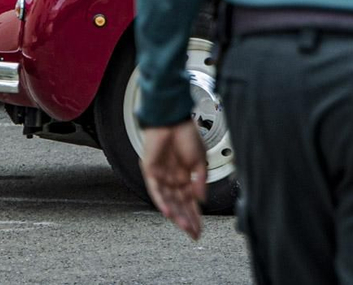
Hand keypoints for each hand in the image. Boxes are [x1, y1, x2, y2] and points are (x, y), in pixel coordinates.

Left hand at [140, 120, 206, 239]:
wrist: (172, 120)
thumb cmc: (186, 134)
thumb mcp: (199, 160)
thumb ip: (200, 180)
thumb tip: (201, 198)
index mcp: (186, 176)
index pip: (190, 201)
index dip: (196, 215)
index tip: (200, 228)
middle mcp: (173, 179)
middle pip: (180, 205)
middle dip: (188, 219)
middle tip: (194, 233)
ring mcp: (162, 177)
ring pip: (169, 201)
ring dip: (177, 214)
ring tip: (184, 226)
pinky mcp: (151, 172)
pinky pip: (156, 191)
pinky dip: (162, 202)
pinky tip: (169, 212)